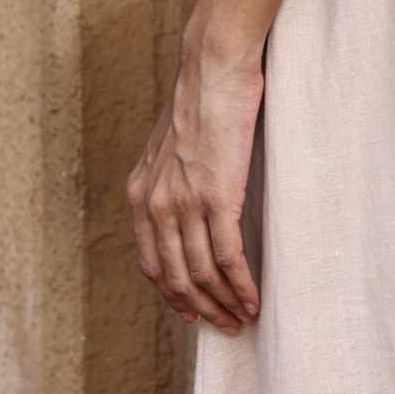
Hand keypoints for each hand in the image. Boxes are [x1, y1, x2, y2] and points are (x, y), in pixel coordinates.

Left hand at [128, 44, 263, 332]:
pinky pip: (227, 257)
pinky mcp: (217, 197)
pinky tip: (254, 298)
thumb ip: (171, 181)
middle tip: (225, 325)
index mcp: (141, 194)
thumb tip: (189, 204)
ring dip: (224, 303)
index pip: (150, 263)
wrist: (212, 68)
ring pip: (201, 273)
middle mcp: (155, 204)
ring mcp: (184, 203)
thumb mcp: (171, 147)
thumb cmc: (201, 100)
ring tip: (244, 318)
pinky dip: (241, 284)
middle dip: (201, 308)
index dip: (172, 295)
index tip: (192, 310)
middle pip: (176, 277)